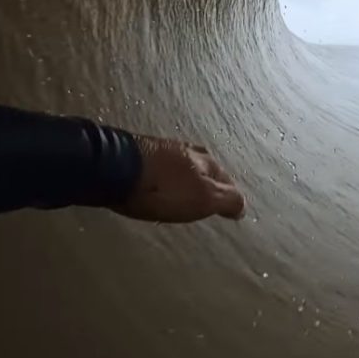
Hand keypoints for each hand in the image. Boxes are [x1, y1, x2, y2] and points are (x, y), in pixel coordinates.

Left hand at [112, 134, 246, 222]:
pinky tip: (158, 182)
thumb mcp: (203, 198)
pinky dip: (165, 175)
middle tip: (208, 198)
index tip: (229, 208)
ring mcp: (161, 149)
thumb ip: (227, 200)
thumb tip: (244, 206)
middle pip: (205, 167)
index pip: (226, 178)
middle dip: (209, 181)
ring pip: (182, 164)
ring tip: (183, 191)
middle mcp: (187, 150)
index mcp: (206, 161)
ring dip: (186, 177)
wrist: (114, 168)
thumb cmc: (164, 188)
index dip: (229, 194)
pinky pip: (160, 165)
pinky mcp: (137, 152)